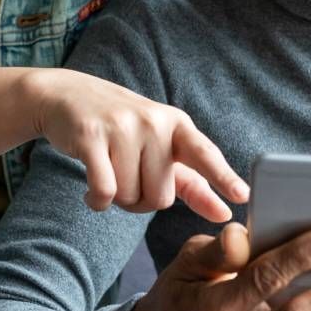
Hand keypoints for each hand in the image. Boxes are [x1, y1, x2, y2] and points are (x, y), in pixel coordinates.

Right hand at [23, 69, 248, 217]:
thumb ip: (193, 183)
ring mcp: (123, 127)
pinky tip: (90, 193)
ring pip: (130, 197)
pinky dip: (96, 201)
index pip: (204, 153)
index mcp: (177, 124)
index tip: (243, 196)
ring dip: (116, 199)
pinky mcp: (91, 136)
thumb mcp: (161, 147)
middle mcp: (154, 122)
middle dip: (141, 201)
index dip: (223, 177)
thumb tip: (225, 213)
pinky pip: (104, 191)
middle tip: (127, 177)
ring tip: (108, 171)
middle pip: (160, 197)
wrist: (67, 96)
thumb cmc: (122, 129)